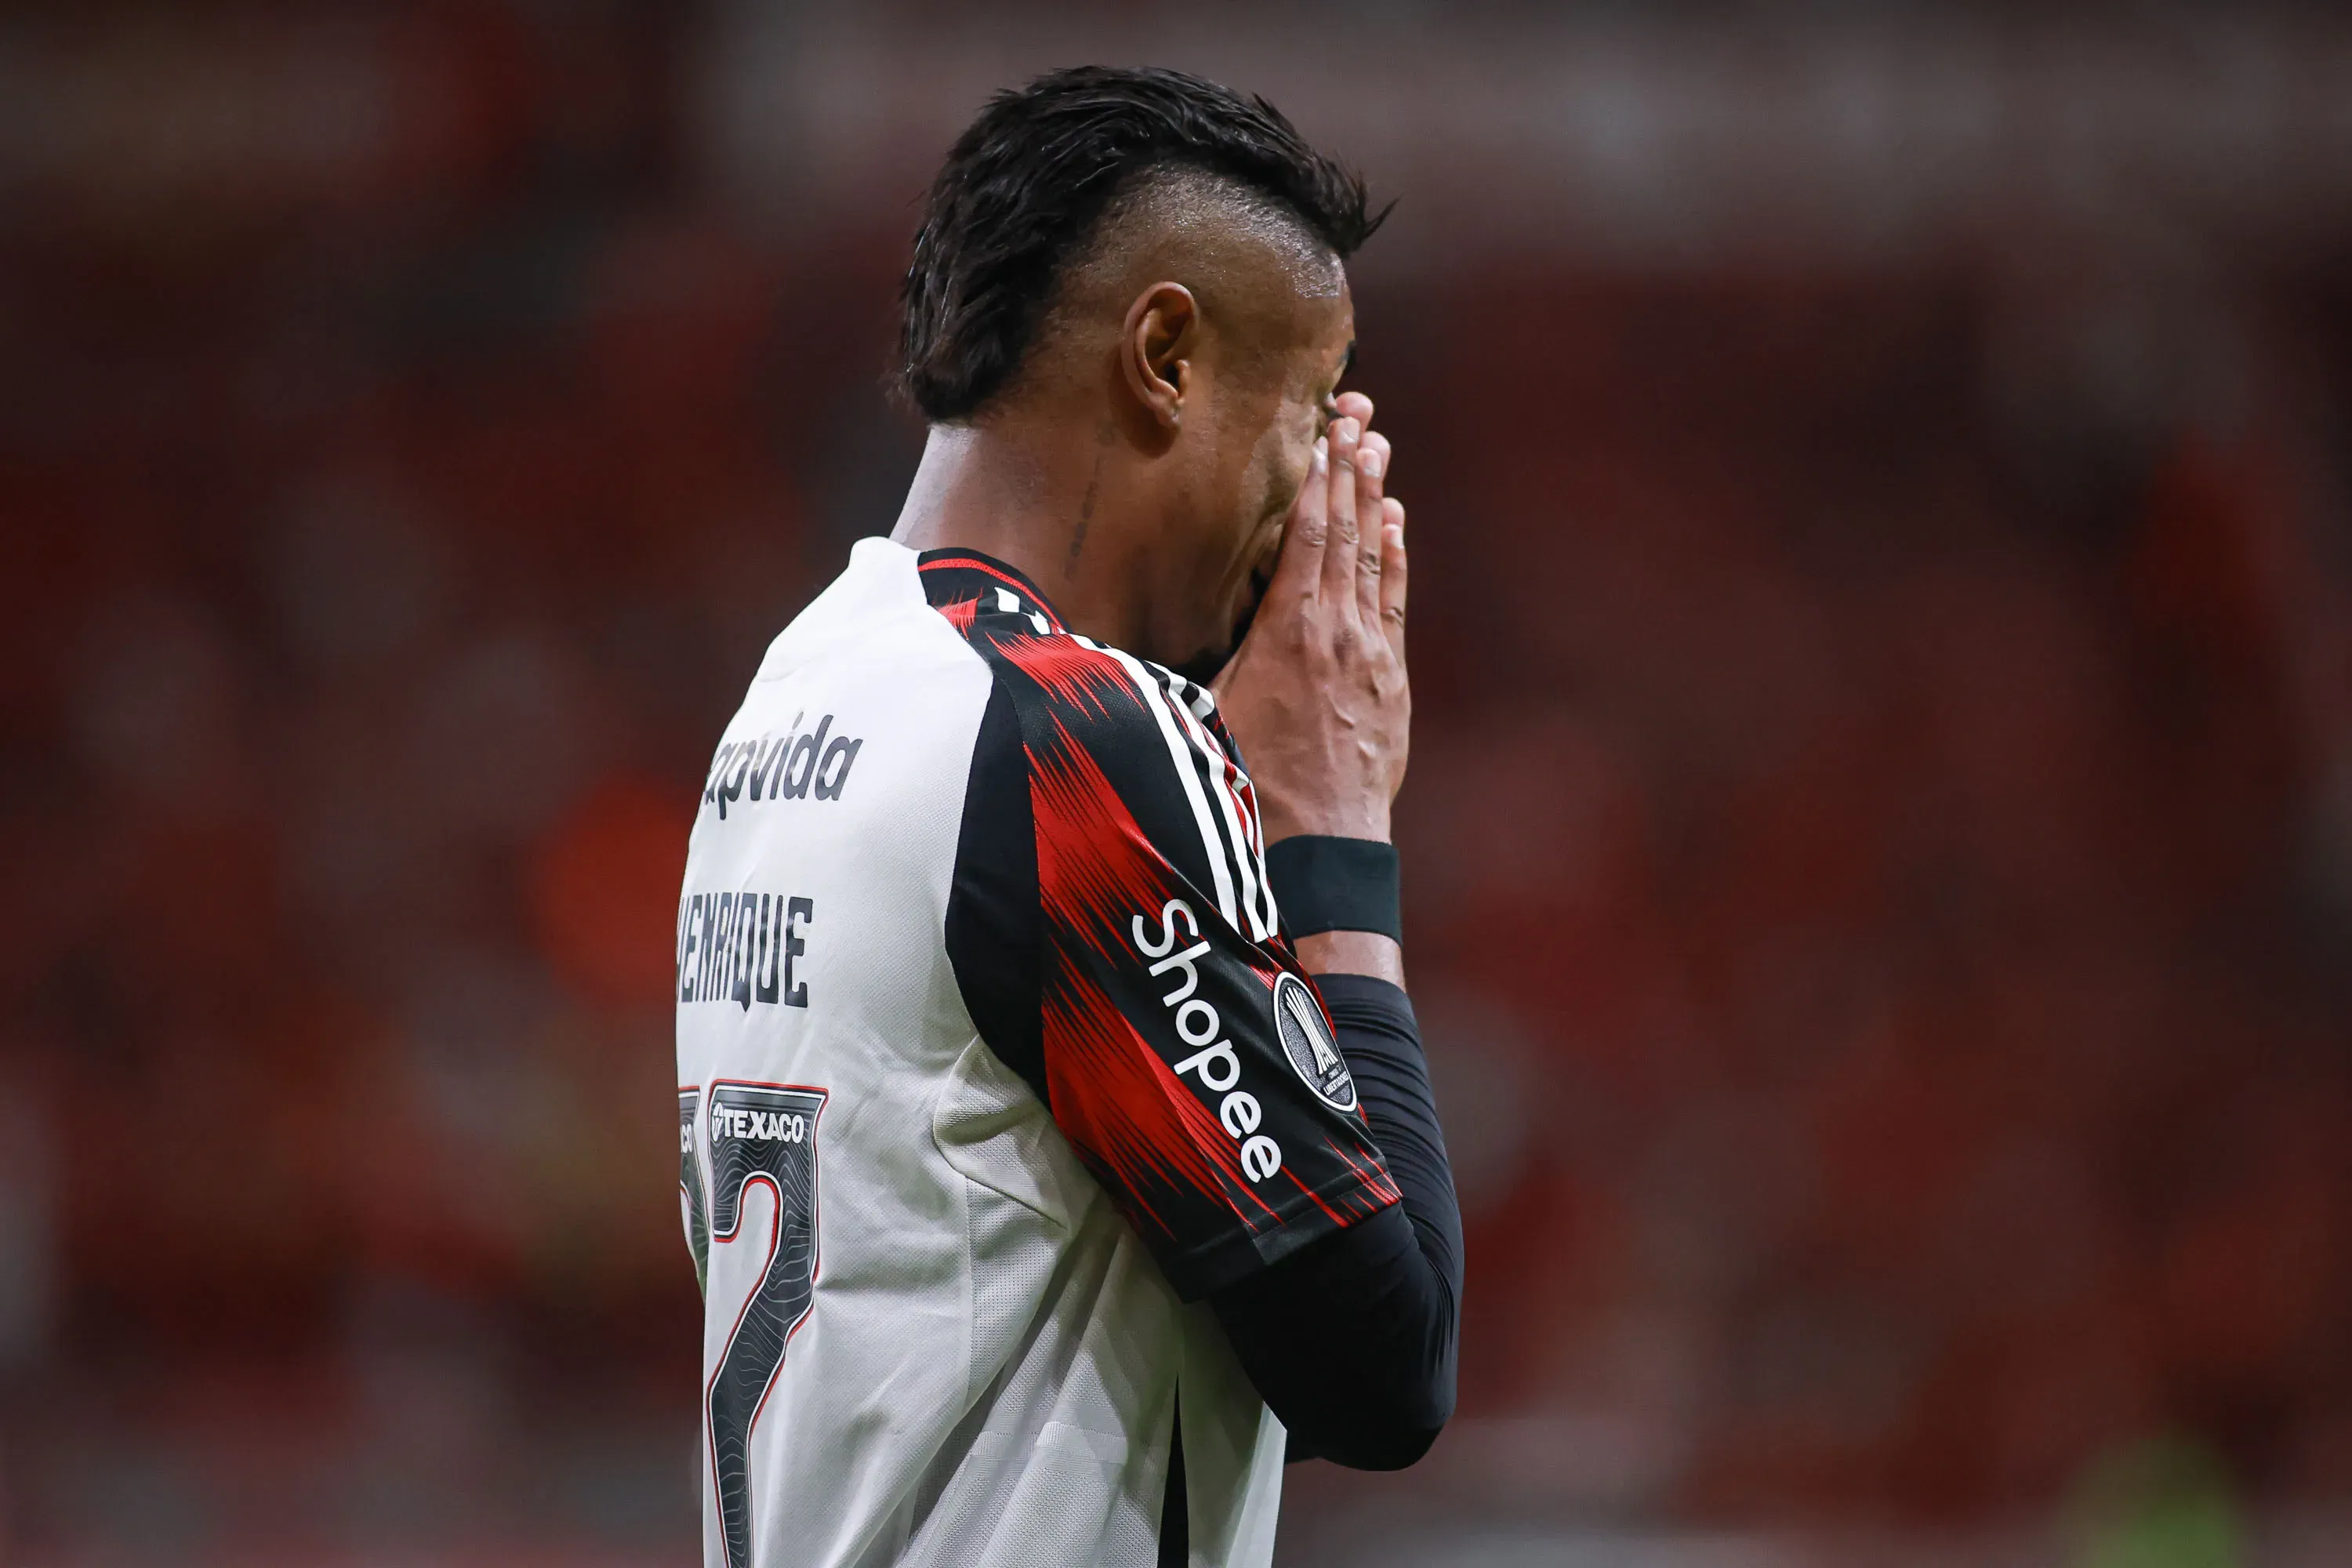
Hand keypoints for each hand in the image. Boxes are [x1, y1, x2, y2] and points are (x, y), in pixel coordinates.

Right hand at [1213, 391, 1409, 846]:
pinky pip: (1393, 600)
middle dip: (1349, 468)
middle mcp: (1335, 632)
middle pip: (1345, 532)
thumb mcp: (1205, 715)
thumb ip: (1191, 660)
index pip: (1305, 537)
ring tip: (1376, 446)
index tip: (1321, 430)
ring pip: (1374, 559)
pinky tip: (1394, 522)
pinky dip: (1394, 556)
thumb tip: (1126, 632)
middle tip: (1356, 413)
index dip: (1315, 479)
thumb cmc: (1247, 785)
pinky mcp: (1390, 681)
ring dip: (1374, 499)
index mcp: (1286, 632)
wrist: (1318, 847)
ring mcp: (1370, 654)